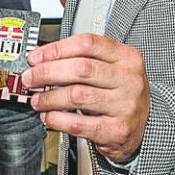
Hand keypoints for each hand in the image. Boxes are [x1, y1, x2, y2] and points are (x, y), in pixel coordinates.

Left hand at [22, 33, 149, 163]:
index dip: (56, 49)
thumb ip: (83, 60)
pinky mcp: (116, 130)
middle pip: (80, 69)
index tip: (36, 57)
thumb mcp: (112, 70)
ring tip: (37, 100)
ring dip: (49, 98)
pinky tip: (49, 117)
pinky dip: (57, 119)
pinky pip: (79, 123)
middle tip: (31, 78)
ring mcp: (124, 105)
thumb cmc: (121, 94)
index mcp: (127, 57)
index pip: (87, 44)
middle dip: (47, 72)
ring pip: (77, 96)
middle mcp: (128, 79)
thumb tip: (42, 60)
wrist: (144, 127)